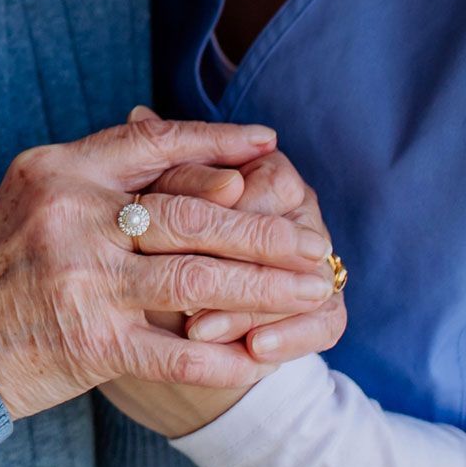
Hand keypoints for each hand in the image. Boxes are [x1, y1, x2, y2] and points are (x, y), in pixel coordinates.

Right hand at [0, 115, 334, 420]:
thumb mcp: (31, 202)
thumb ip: (101, 178)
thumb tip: (196, 165)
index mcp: (60, 171)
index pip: (157, 144)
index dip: (219, 143)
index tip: (269, 147)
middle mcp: (71, 217)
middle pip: (194, 214)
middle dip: (265, 229)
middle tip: (313, 240)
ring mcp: (81, 281)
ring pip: (199, 278)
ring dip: (266, 288)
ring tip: (310, 292)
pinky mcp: (90, 344)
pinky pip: (178, 350)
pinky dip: (227, 356)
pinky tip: (262, 359)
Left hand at [153, 145, 342, 357]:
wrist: (187, 311)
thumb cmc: (169, 240)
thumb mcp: (162, 204)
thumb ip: (159, 167)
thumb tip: (138, 114)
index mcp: (270, 172)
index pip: (265, 184)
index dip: (221, 213)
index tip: (172, 236)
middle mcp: (302, 209)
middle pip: (283, 235)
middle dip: (230, 267)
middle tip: (179, 295)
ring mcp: (321, 258)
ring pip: (303, 281)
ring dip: (249, 308)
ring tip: (198, 330)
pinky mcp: (326, 306)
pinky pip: (327, 321)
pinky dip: (291, 338)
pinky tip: (254, 352)